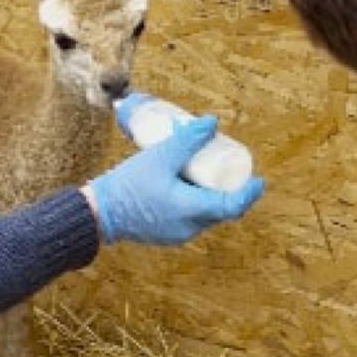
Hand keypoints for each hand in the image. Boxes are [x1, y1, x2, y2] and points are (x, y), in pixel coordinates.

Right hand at [85, 114, 264, 244]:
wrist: (98, 212)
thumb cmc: (128, 184)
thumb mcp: (159, 156)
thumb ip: (187, 139)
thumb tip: (212, 123)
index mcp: (191, 211)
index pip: (232, 207)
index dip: (249, 193)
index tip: (258, 180)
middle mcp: (189, 227)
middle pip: (219, 208)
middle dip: (226, 186)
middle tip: (224, 162)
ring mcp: (177, 233)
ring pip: (204, 211)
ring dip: (208, 191)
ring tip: (201, 167)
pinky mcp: (166, 232)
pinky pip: (189, 215)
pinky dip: (193, 199)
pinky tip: (182, 181)